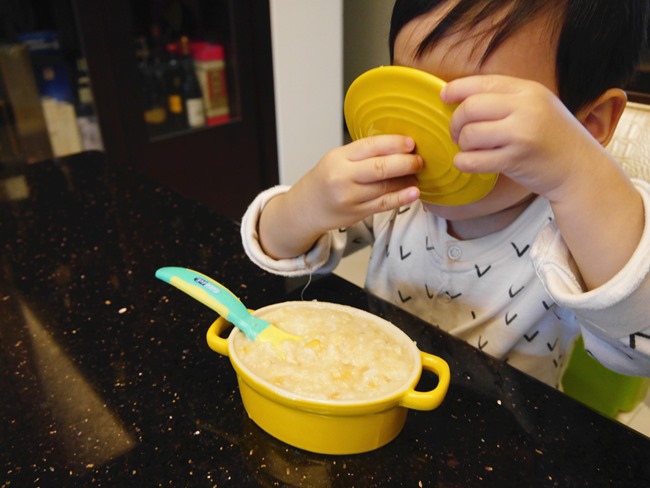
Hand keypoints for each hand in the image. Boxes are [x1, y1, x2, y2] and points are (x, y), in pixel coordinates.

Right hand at [259, 135, 422, 258]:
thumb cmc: (326, 179)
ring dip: (406, 180)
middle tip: (420, 160)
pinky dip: (401, 198)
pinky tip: (414, 192)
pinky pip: (383, 205)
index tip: (411, 142)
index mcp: (339, 157)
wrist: (306, 208)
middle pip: (380, 168)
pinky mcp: (357, 213)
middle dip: (405, 163)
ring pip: (385, 187)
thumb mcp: (337, 158)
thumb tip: (400, 146)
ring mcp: (350, 197)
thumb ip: (364, 153)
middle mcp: (343, 177)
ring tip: (417, 174)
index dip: (394, 143)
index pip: (371, 146)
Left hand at [441, 74, 601, 202]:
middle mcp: (526, 107)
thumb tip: (460, 98)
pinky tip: (470, 163)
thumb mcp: (536, 107)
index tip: (444, 97)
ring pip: (469, 134)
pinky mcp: (516, 159)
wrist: (580, 168)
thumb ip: (506, 100)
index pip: (482, 82)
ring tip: (470, 149)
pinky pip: (473, 160)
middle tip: (458, 134)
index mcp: (528, 90)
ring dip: (462, 144)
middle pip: (470, 107)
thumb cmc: (552, 139)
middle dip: (456, 122)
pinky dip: (464, 162)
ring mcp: (521, 134)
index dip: (457, 89)